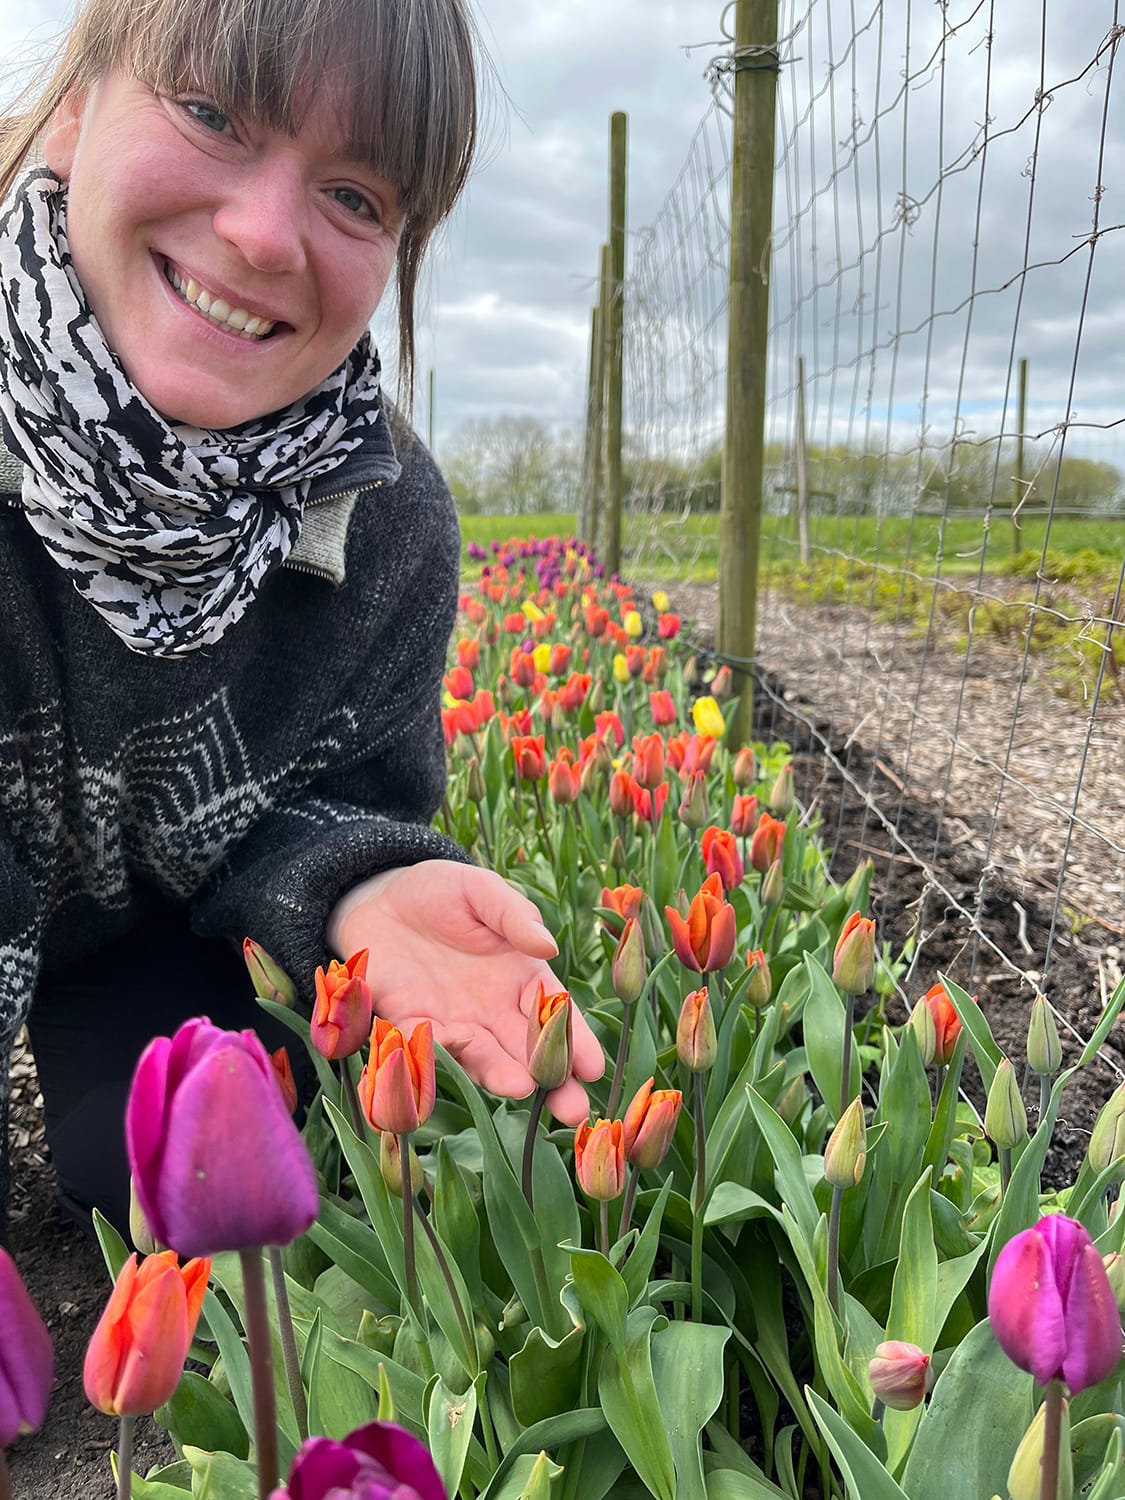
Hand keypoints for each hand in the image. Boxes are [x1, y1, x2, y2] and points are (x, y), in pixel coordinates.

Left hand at [327, 861, 603, 1125]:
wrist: (382, 899)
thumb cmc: (444, 891)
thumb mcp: (482, 892)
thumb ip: (514, 916)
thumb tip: (547, 944)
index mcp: (522, 977)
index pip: (555, 1014)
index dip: (575, 1042)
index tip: (593, 1068)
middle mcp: (493, 1009)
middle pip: (528, 1050)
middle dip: (552, 1080)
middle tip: (573, 1109)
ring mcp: (454, 1021)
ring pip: (483, 1056)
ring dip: (501, 1074)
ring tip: (521, 1088)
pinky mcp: (412, 1024)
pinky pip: (428, 1046)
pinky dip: (439, 1057)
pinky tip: (454, 1063)